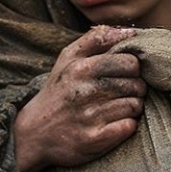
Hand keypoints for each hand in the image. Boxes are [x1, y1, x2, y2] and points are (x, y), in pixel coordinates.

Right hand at [14, 25, 146, 171]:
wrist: (34, 133)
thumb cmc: (58, 91)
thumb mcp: (68, 58)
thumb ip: (97, 39)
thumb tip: (131, 32)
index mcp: (81, 68)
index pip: (130, 62)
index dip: (133, 69)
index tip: (124, 75)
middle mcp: (85, 91)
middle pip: (136, 84)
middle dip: (135, 88)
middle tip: (123, 93)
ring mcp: (90, 116)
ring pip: (135, 106)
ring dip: (131, 108)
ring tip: (116, 108)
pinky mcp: (95, 139)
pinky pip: (129, 126)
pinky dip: (126, 125)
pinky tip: (114, 124)